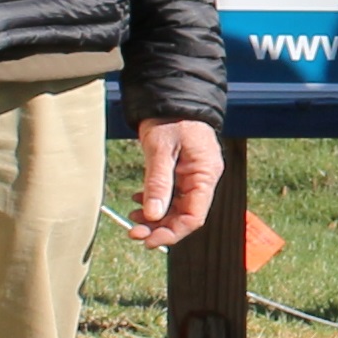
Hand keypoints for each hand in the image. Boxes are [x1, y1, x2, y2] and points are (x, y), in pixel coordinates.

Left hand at [123, 118, 223, 247]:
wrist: (171, 97)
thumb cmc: (171, 118)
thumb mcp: (161, 149)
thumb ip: (158, 182)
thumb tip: (152, 214)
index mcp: (205, 174)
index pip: (194, 216)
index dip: (173, 232)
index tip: (149, 239)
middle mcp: (202, 178)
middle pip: (185, 215)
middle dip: (160, 227)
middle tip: (134, 232)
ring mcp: (193, 176)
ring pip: (176, 207)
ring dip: (155, 216)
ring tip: (132, 218)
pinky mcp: (182, 172)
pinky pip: (171, 195)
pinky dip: (154, 202)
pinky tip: (138, 201)